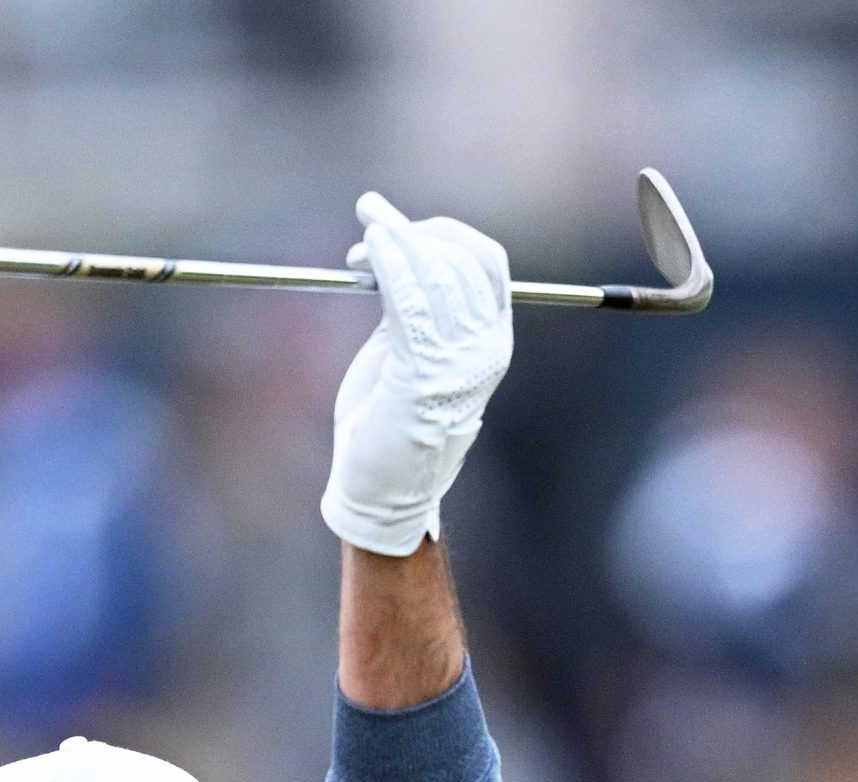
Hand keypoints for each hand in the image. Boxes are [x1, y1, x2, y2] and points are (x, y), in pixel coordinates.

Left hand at [319, 194, 512, 557]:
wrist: (380, 487)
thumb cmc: (389, 420)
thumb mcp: (410, 350)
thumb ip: (413, 304)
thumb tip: (396, 247)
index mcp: (492, 339)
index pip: (486, 261)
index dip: (444, 231)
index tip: (398, 224)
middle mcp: (485, 347)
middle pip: (461, 259)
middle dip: (414, 230)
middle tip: (370, 219)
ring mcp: (459, 362)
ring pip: (435, 275)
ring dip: (395, 242)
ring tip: (365, 230)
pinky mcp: (423, 374)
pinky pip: (408, 302)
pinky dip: (388, 266)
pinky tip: (368, 253)